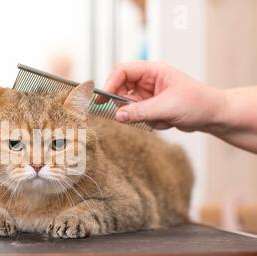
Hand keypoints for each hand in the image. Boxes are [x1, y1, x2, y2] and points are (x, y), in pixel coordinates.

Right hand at [103, 61, 226, 131]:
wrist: (213, 115)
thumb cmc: (197, 103)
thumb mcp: (168, 107)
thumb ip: (141, 111)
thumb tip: (118, 116)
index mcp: (153, 71)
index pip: (122, 71)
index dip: (110, 83)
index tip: (103, 99)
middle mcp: (148, 81)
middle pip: (120, 88)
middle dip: (123, 104)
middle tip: (124, 115)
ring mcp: (148, 95)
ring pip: (128, 105)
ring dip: (140, 116)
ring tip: (159, 119)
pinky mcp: (150, 107)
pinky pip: (137, 116)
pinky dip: (148, 122)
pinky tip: (166, 121)